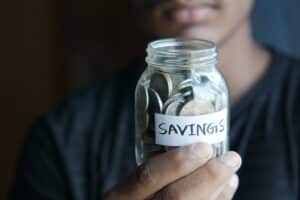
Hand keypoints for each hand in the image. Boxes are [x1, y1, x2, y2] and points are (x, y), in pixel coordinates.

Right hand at [104, 143, 241, 199]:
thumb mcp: (129, 188)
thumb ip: (151, 173)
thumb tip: (192, 145)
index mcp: (120, 197)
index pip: (147, 176)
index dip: (177, 162)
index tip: (203, 147)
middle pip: (177, 198)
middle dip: (209, 176)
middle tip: (231, 158)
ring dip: (219, 191)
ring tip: (231, 174)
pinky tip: (225, 191)